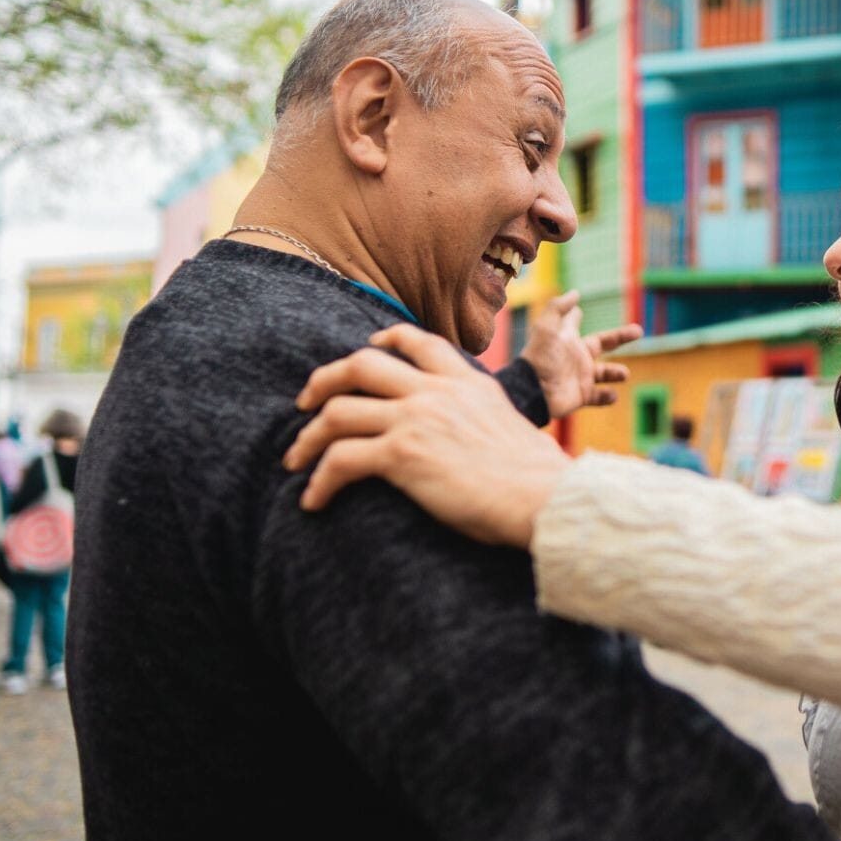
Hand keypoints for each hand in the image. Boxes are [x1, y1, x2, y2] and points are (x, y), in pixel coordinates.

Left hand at [286, 328, 572, 547]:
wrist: (545, 496)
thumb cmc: (536, 477)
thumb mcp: (511, 425)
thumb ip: (482, 416)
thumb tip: (473, 435)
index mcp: (467, 381)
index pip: (417, 341)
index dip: (384, 339)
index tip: (367, 347)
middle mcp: (437, 391)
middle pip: (361, 364)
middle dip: (324, 380)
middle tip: (306, 402)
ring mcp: (416, 418)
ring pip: (337, 412)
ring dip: (308, 438)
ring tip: (295, 460)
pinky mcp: (402, 455)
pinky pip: (340, 460)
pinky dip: (319, 481)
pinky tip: (313, 501)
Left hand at [520, 290, 641, 418]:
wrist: (535, 391)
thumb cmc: (541, 357)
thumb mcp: (547, 327)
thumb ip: (559, 307)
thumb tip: (575, 293)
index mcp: (567, 339)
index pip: (573, 323)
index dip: (574, 316)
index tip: (577, 309)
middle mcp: (576, 356)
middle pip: (603, 344)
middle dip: (621, 337)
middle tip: (638, 331)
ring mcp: (580, 376)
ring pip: (605, 372)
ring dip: (615, 372)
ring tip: (624, 373)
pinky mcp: (582, 395)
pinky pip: (599, 397)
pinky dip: (607, 397)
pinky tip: (612, 394)